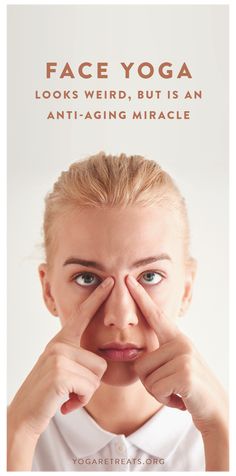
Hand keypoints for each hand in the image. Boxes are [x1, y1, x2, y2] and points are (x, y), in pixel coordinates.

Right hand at [8, 277, 113, 438]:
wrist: (25, 415)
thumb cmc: (48, 394)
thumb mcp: (62, 369)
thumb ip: (77, 358)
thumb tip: (102, 361)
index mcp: (61, 341)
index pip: (82, 315)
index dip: (97, 297)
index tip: (110, 281)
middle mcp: (59, 345)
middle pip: (100, 362)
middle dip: (91, 383)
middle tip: (70, 390)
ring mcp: (58, 357)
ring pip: (97, 376)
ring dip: (85, 393)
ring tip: (66, 395)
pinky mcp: (60, 373)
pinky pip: (90, 388)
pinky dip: (80, 400)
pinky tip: (64, 403)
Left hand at [126, 275, 227, 435]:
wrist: (216, 409)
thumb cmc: (190, 389)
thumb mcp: (176, 366)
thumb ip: (160, 356)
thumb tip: (137, 358)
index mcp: (177, 338)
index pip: (155, 315)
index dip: (140, 297)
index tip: (128, 279)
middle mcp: (181, 342)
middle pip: (140, 363)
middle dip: (151, 382)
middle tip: (172, 386)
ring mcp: (184, 356)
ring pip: (146, 378)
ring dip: (158, 392)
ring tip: (177, 391)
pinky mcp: (185, 373)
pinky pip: (156, 388)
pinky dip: (164, 399)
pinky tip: (180, 399)